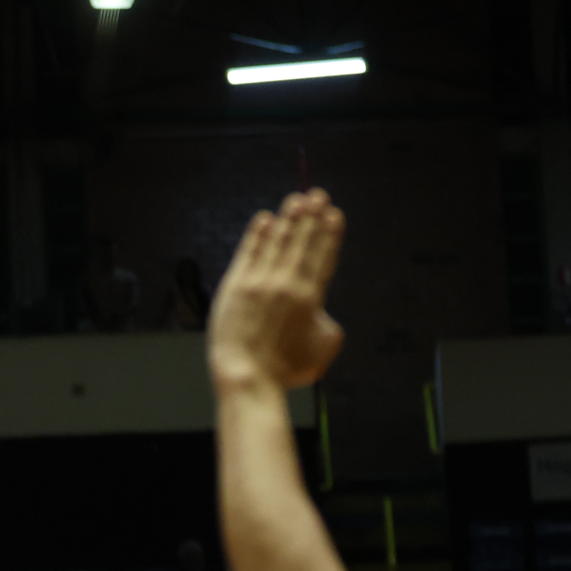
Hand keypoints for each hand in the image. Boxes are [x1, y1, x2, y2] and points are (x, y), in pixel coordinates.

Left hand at [208, 188, 345, 392]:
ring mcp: (260, 282)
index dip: (329, 233)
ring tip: (297, 199)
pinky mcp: (236, 285)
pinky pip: (249, 252)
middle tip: (318, 194)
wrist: (247, 376)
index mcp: (311, 297)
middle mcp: (287, 283)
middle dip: (311, 216)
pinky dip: (257, 234)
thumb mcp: (324, 349)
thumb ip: (327, 323)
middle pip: (302, 241)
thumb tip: (320, 312)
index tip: (334, 214)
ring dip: (288, 218)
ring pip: (277, 241)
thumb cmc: (286, 369)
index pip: (322, 256)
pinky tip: (264, 219)